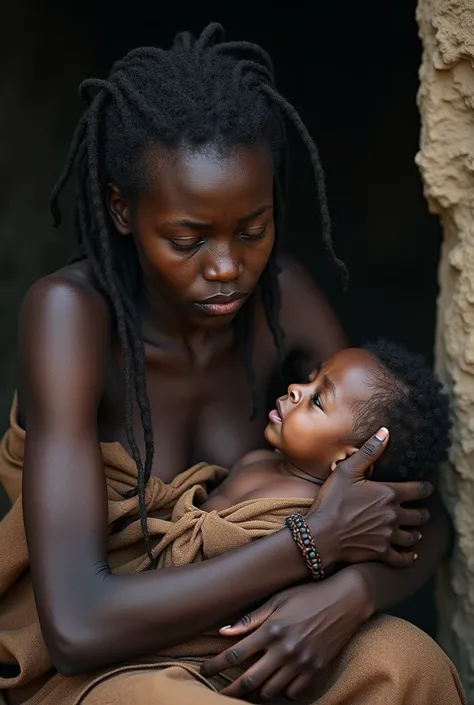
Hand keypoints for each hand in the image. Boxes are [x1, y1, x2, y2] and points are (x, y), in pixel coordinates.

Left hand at [201, 569, 369, 700]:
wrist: (345, 600)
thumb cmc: (308, 595)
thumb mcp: (278, 600)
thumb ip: (251, 619)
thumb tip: (223, 632)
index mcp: (272, 630)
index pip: (235, 654)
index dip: (216, 666)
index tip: (205, 671)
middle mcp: (285, 650)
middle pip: (249, 680)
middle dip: (230, 690)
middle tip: (219, 693)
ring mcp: (302, 663)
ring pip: (270, 690)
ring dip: (256, 692)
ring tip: (248, 688)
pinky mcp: (316, 671)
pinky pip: (292, 692)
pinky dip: (280, 691)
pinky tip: (275, 683)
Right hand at [307, 428, 432, 567]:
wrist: (321, 535)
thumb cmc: (332, 500)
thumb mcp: (347, 470)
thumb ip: (369, 451)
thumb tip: (385, 432)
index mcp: (389, 494)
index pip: (419, 490)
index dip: (426, 488)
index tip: (428, 488)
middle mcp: (393, 515)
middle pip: (420, 515)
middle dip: (422, 512)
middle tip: (421, 511)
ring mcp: (388, 536)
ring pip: (413, 536)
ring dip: (416, 533)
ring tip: (415, 531)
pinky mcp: (381, 553)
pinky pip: (402, 557)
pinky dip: (408, 556)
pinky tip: (410, 554)